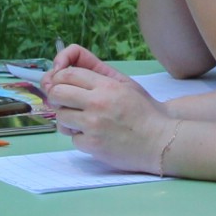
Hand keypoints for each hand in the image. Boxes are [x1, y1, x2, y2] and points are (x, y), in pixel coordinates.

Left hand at [43, 61, 171, 171]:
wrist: (158, 140)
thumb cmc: (143, 112)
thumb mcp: (125, 84)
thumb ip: (98, 74)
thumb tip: (66, 70)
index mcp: (107, 85)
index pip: (68, 74)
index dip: (59, 77)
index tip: (61, 84)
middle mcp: (98, 103)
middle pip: (57, 93)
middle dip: (56, 97)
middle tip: (65, 102)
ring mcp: (93, 125)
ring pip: (61, 117)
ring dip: (68, 119)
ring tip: (82, 120)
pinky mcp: (92, 145)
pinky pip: (72, 138)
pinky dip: (80, 137)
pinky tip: (95, 135)